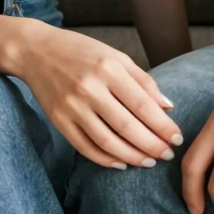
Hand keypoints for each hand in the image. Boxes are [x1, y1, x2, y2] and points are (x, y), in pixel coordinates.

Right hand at [16, 24, 184, 170]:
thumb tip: (167, 107)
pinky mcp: (58, 121)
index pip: (143, 104)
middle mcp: (90, 88)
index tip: (177, 138)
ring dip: (132, 156)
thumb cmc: (81, 51)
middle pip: (127, 126)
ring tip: (149, 162)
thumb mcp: (115, 56)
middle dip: (152, 145)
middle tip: (168, 154)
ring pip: (107, 141)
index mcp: (109, 68)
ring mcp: (72, 106)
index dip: (163, 125)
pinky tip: (121, 163)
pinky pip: (85, 147)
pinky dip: (105, 159)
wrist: (36, 51)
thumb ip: (142, 80)